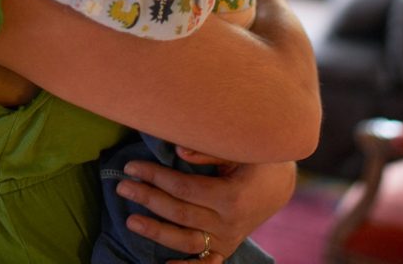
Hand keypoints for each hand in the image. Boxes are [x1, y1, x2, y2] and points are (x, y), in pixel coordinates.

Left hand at [116, 155, 296, 262]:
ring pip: (186, 242)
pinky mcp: (226, 248)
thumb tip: (177, 152)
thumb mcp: (237, 150)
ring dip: (156, 232)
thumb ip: (208, 152)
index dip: (155, 177)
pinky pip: (205, 263)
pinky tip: (164, 263)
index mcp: (231, 196)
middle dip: (148, 198)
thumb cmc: (256, 160)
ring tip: (131, 220)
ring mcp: (228, 239)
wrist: (280, 185)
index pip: (183, 188)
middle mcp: (229, 223)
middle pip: (180, 213)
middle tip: (122, 186)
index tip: (132, 166)